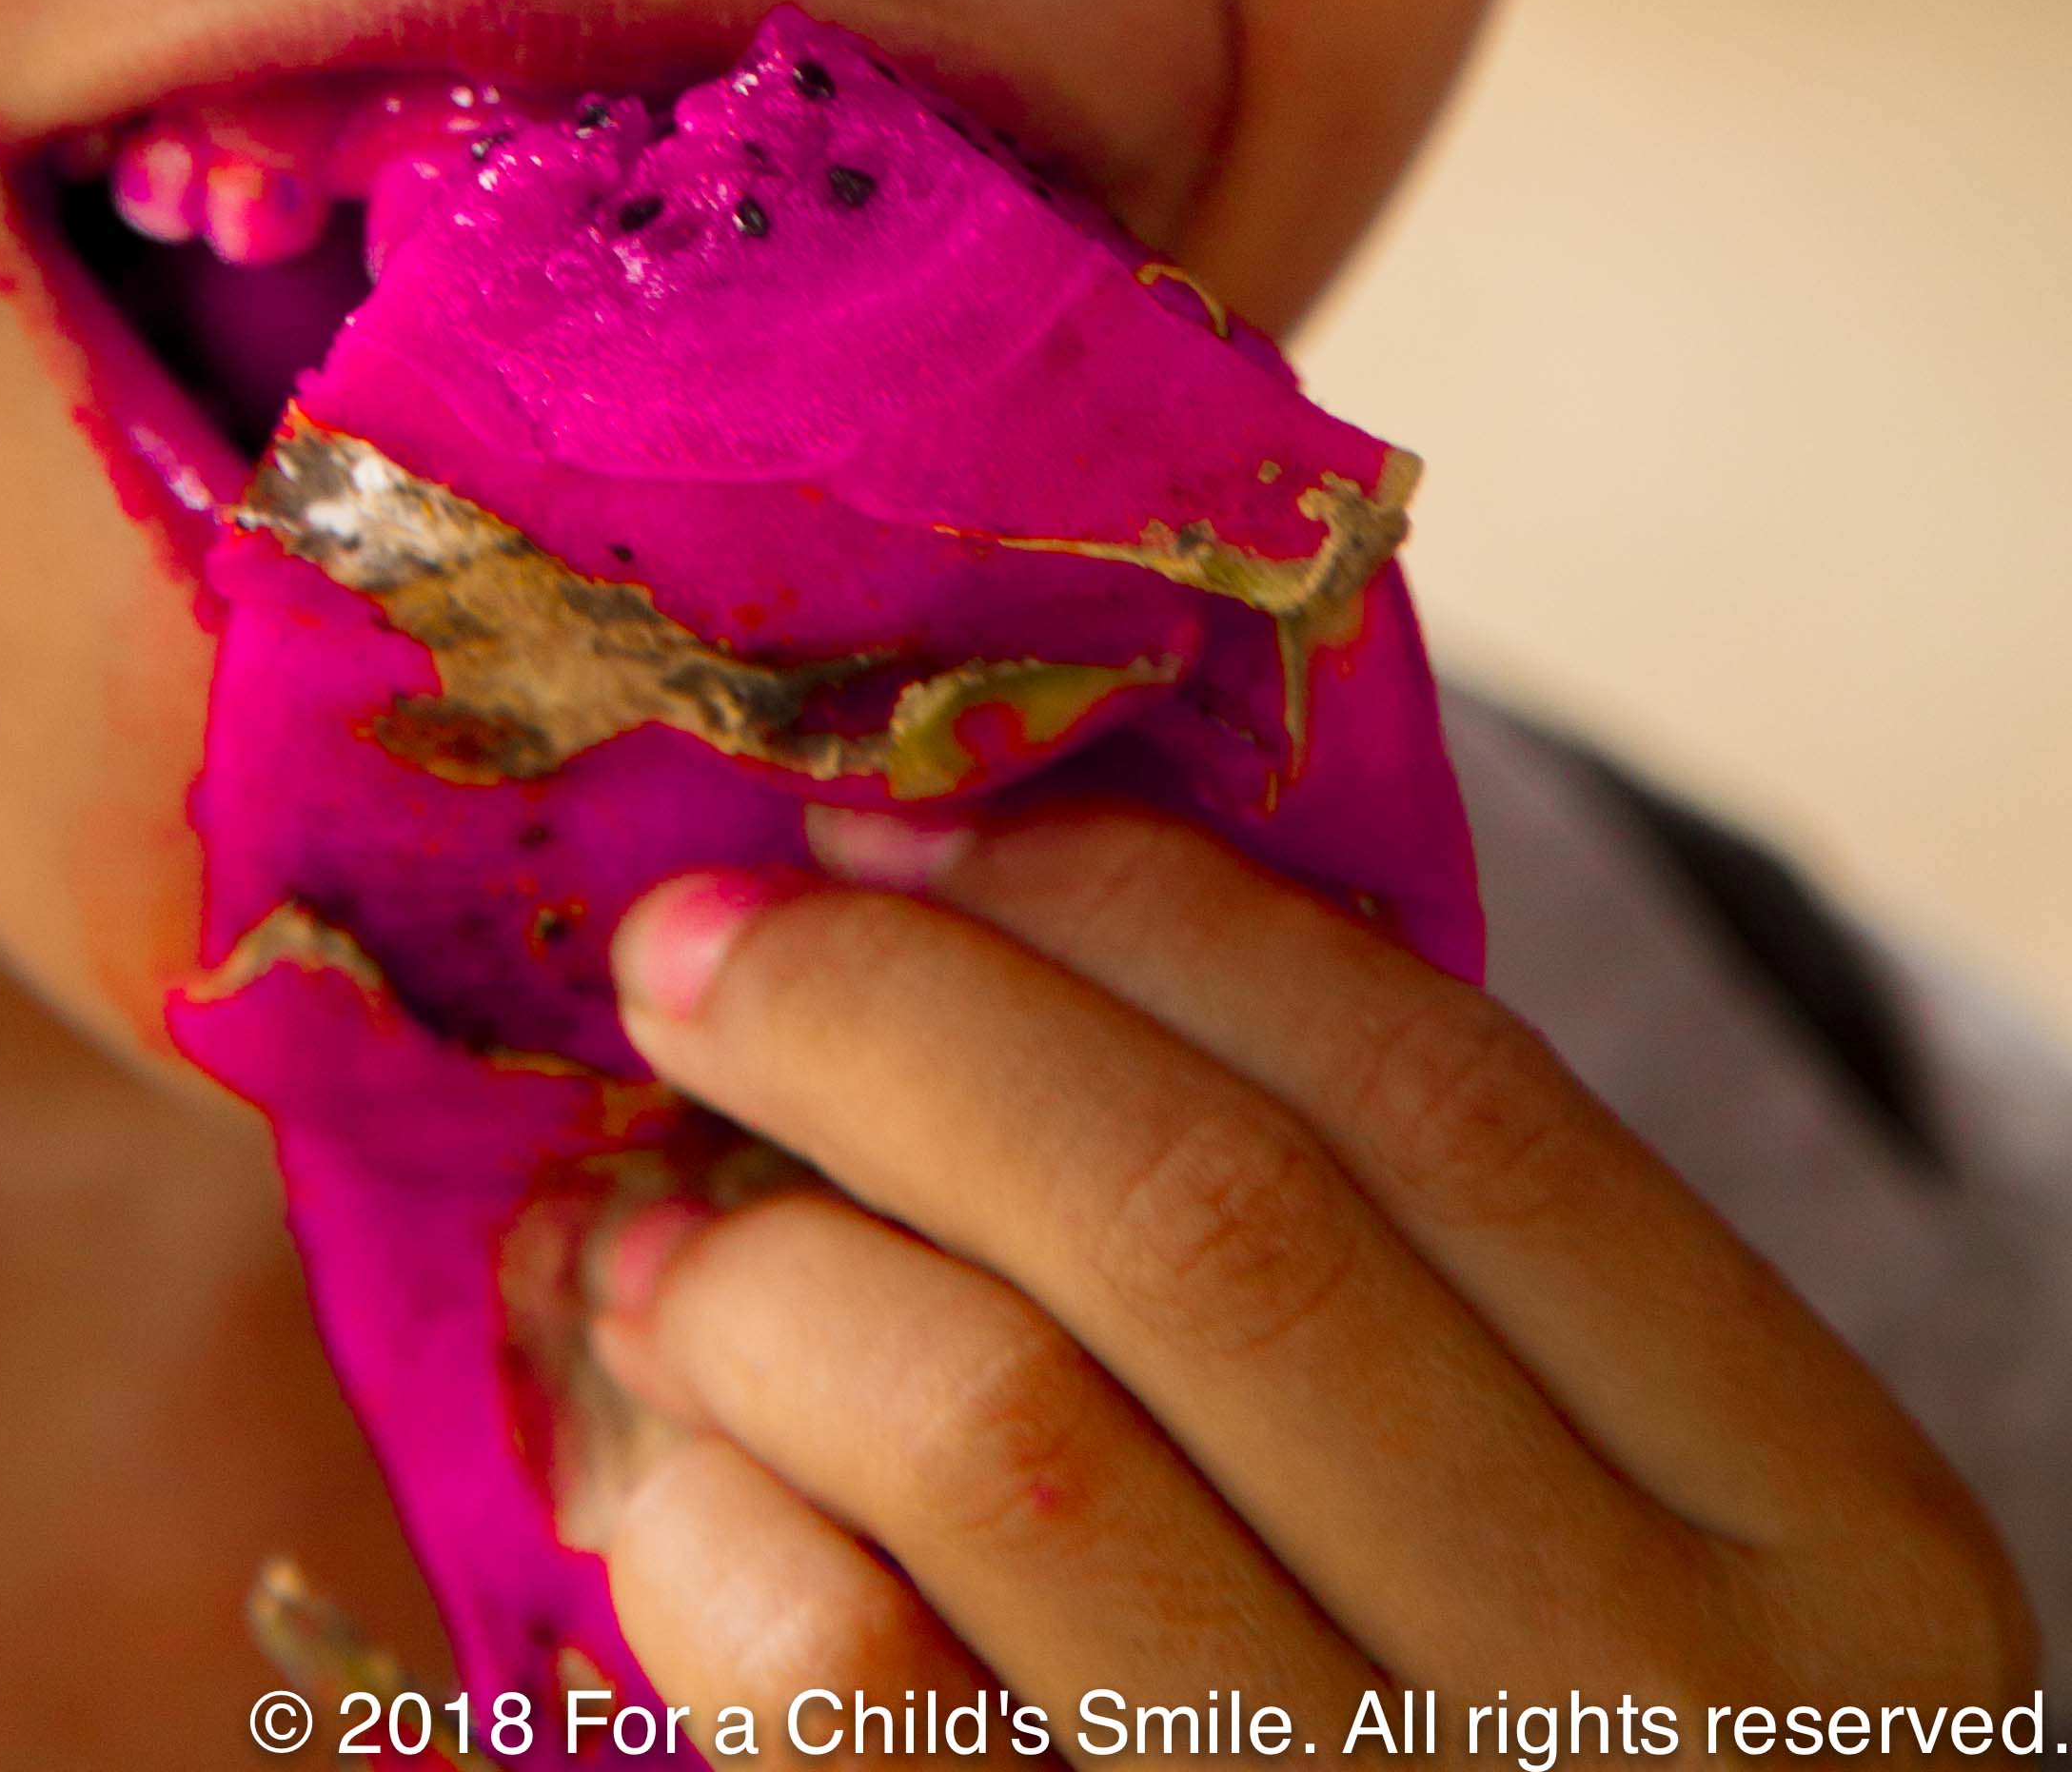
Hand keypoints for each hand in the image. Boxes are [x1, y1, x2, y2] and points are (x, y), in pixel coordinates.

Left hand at [588, 806, 2032, 1746]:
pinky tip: (678, 1494)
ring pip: (1008, 1435)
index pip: (1436, 1091)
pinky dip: (717, 1546)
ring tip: (667, 1243)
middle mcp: (1660, 1721)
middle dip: (891, 1027)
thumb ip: (1414, 1265)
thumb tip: (977, 884)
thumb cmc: (1531, 1757)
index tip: (890, 821)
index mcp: (1833, 1540)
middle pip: (1202, 1230)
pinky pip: (860, 1702)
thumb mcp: (1621, 1525)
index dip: (1125, 910)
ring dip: (772, 1280)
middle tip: (694, 956)